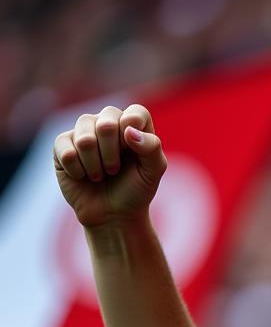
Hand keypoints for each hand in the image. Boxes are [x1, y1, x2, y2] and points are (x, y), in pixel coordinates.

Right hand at [53, 104, 165, 228]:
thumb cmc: (136, 190)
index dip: (134, 135)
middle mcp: (107, 121)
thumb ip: (151, 147)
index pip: (135, 113)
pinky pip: (66, 152)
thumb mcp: (153, 171)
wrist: (113, 213)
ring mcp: (83, 131)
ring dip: (96, 166)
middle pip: (106, 124)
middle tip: (115, 170)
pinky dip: (79, 170)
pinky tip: (83, 175)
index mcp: (132, 124)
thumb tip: (127, 129)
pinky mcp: (62, 144)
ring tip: (101, 175)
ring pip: (85, 139)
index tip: (132, 152)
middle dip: (113, 156)